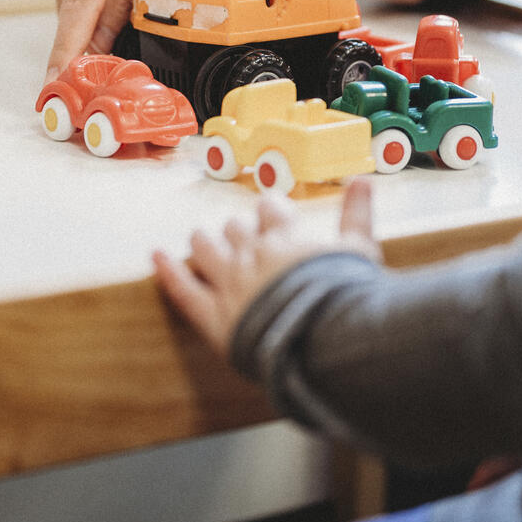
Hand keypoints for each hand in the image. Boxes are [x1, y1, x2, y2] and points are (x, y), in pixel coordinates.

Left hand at [152, 177, 381, 355]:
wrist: (330, 342)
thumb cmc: (350, 297)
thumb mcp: (362, 251)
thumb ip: (359, 214)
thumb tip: (364, 179)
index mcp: (285, 236)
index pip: (270, 210)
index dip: (272, 213)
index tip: (275, 218)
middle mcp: (252, 254)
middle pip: (235, 227)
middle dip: (239, 231)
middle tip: (245, 242)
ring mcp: (230, 284)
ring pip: (205, 247)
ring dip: (204, 242)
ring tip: (204, 241)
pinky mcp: (214, 318)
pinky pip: (182, 289)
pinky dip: (167, 270)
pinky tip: (157, 256)